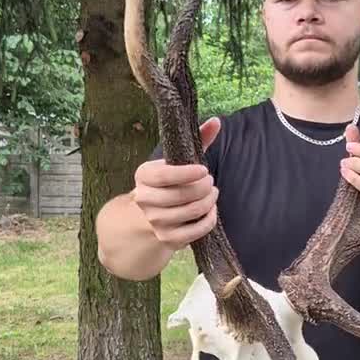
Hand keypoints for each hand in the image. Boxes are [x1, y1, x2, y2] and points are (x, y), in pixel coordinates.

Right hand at [133, 117, 220, 249]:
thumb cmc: (169, 182)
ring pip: (191, 211)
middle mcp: (144, 199)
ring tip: (212, 194)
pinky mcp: (167, 238)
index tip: (204, 170)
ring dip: (209, 202)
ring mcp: (154, 221)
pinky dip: (209, 219)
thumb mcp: (177, 160)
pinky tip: (211, 210)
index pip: (165, 175)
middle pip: (181, 195)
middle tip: (211, 183)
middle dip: (204, 187)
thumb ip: (197, 140)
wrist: (148, 216)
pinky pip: (196, 230)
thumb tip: (217, 121)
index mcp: (143, 175)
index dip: (187, 173)